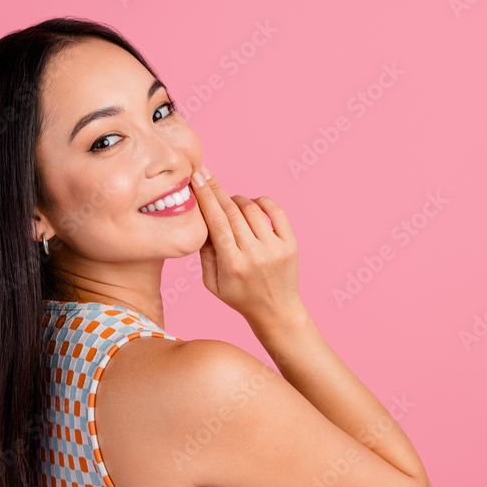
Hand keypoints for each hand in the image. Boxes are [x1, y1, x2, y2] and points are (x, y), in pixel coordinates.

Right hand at [189, 165, 302, 325]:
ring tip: (229, 201)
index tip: (196, 179)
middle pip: (232, 212)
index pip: (216, 222)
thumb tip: (202, 221)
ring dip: (237, 199)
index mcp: (232, 264)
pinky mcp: (290, 245)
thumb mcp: (212, 283)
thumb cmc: (240, 297)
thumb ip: (205, 253)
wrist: (276, 311)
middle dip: (216, 189)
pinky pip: (276, 212)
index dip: (206, 197)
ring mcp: (275, 248)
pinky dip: (262, 201)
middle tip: (205, 175)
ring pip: (251, 209)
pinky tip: (252, 203)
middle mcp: (254, 254)